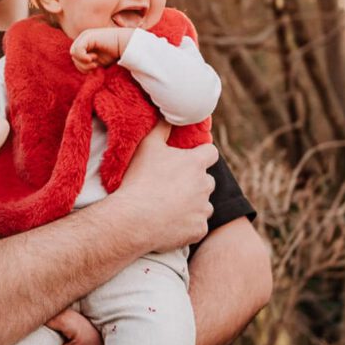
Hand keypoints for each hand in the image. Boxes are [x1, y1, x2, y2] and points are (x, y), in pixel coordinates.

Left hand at [69, 28, 133, 72]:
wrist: (127, 44)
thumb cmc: (115, 52)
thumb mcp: (99, 60)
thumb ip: (89, 63)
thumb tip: (82, 71)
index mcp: (85, 44)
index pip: (75, 58)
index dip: (82, 66)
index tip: (94, 67)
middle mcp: (84, 39)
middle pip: (73, 56)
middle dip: (82, 65)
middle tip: (95, 65)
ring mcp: (85, 36)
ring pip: (73, 53)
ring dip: (83, 62)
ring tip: (94, 62)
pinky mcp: (88, 36)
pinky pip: (77, 50)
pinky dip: (83, 57)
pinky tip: (92, 58)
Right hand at [112, 121, 216, 251]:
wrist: (134, 218)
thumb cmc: (140, 179)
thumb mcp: (147, 146)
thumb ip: (161, 128)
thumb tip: (168, 115)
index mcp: (195, 163)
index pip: (211, 153)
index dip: (201, 154)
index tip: (190, 159)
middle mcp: (204, 185)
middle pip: (207, 180)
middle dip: (194, 182)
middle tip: (172, 185)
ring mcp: (203, 209)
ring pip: (204, 204)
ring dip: (193, 204)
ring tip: (169, 206)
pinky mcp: (198, 230)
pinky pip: (197, 226)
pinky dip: (187, 225)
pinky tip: (169, 223)